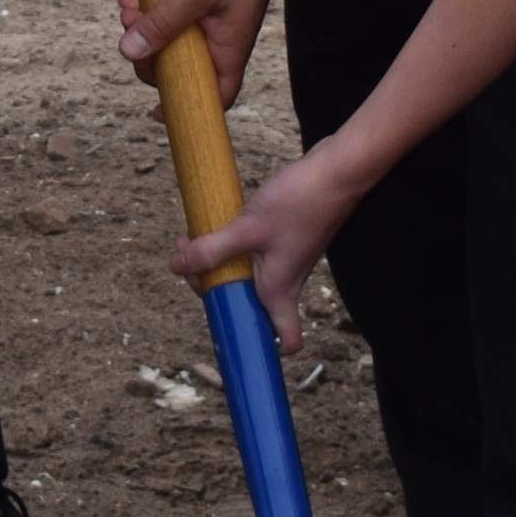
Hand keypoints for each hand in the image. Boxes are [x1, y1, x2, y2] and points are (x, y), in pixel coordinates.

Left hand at [122, 0, 309, 105]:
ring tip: (128, 6)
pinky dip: (151, 7)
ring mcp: (212, 14)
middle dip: (149, 54)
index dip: (189, 106)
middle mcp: (222, 35)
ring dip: (145, 26)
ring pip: (171, 36)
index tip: (158, 111)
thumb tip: (130, 51)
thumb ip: (162, 22)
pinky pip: (171, 12)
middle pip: (182, 65)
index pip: (216, 94)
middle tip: (131, 32)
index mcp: (230, 45)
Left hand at [172, 145, 351, 347]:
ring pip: (247, 279)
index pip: (285, 341)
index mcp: (279, 291)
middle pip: (248, 307)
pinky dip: (233, 247)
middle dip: (214, 289)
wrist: (338, 170)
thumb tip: (177, 266)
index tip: (223, 325)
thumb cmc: (301, 203)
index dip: (261, 346)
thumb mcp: (248, 228)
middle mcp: (285, 283)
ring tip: (196, 237)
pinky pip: (253, 257)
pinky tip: (221, 224)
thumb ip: (211, 250)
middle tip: (190, 259)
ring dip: (220, 265)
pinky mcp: (286, 240)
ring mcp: (286, 262)